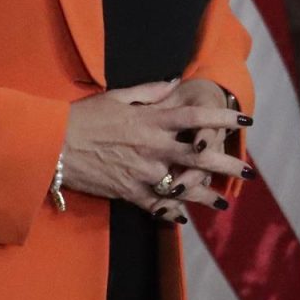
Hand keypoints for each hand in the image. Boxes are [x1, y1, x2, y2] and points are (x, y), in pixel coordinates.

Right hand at [60, 78, 253, 222]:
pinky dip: (171, 212)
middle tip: (249, 170)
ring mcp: (141, 173)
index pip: (196, 118)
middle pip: (198, 155)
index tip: (244, 121)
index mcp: (151, 121)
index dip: (223, 119)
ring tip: (224, 202)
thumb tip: (175, 82)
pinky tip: (184, 216)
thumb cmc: (83, 116)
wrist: (51, 145)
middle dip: (226, 163)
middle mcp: (152, 147)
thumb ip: (150, 91)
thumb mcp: (117, 96)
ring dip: (206, 194)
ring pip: (182, 186)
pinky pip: (155, 206)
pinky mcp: (127, 192)